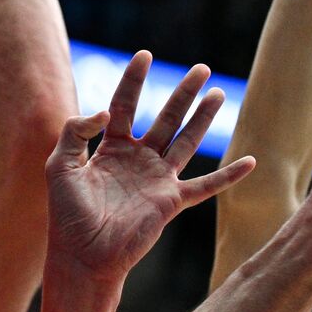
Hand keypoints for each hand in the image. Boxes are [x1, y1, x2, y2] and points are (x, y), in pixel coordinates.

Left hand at [45, 52, 255, 285]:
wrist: (83, 256)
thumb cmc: (67, 215)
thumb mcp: (60, 165)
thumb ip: (75, 132)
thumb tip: (106, 110)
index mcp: (111, 148)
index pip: (125, 106)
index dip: (133, 80)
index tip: (145, 55)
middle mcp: (138, 159)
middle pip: (165, 118)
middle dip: (183, 93)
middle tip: (201, 69)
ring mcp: (157, 179)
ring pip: (187, 141)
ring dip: (204, 118)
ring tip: (218, 93)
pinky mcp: (171, 201)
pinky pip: (206, 186)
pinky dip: (229, 175)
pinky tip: (251, 161)